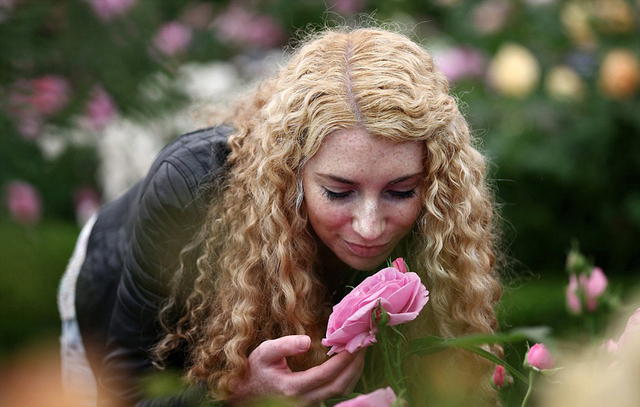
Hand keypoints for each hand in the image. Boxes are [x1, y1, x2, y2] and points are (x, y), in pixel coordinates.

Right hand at [229, 335, 364, 404]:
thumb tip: (307, 342)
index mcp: (293, 387)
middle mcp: (304, 400)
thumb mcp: (264, 353)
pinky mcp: (312, 404)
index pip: (326, 374)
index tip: (354, 343)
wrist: (245, 395)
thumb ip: (284, 345)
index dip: (343, 359)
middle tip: (364, 345)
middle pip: (339, 386)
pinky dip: (346, 379)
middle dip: (355, 365)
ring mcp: (309, 405)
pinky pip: (335, 394)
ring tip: (361, 352)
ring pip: (340, 393)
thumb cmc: (255, 371)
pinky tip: (349, 364)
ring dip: (354, 373)